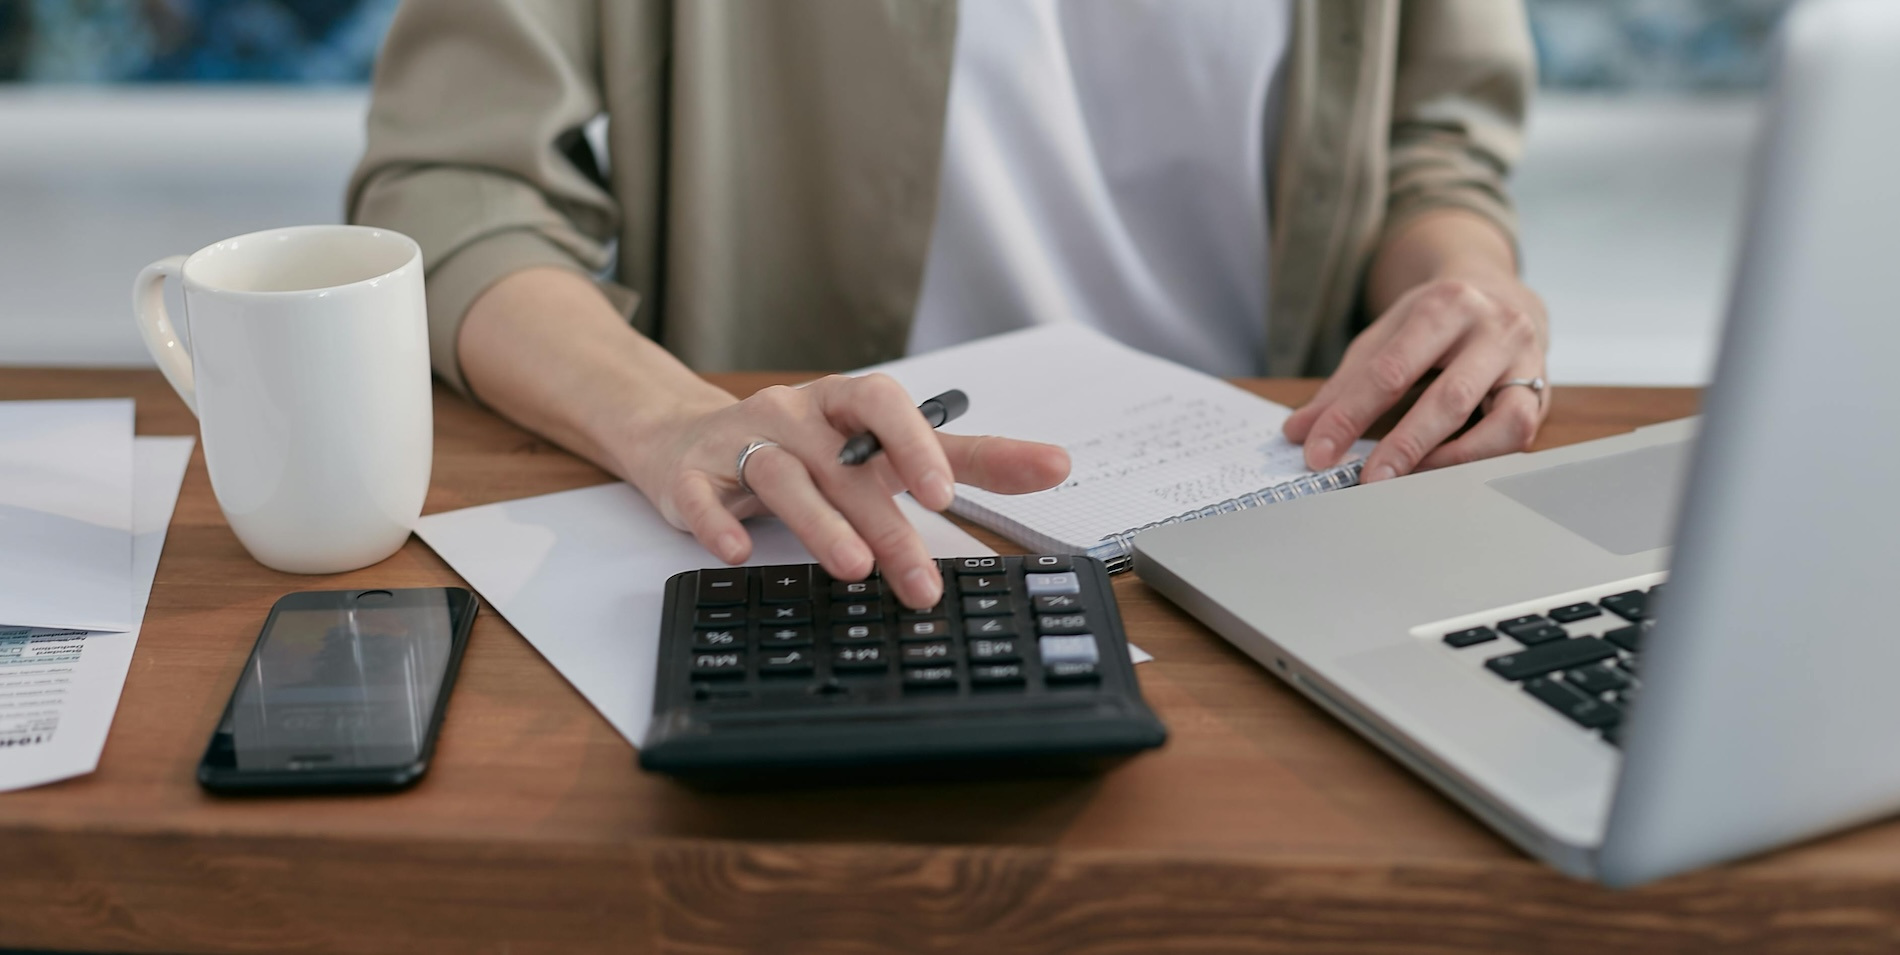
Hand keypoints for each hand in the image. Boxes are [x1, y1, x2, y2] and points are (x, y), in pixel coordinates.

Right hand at [628, 374, 1070, 608]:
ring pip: (781, 476)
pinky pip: (700, 496)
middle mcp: (795, 416)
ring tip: (853, 568)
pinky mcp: (690, 474)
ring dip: (819, 523)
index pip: (887, 407)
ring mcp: (740, 442)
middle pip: (844, 465)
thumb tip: (1056, 464)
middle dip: (886, 525)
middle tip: (921, 583)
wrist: (684, 437)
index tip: (948, 493)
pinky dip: (717, 522)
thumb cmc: (805, 447)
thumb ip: (967, 459)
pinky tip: (738, 554)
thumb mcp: (883, 448)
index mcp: (846, 404)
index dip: (917, 445)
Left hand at [1284, 270, 1548, 480]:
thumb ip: (1343, 386)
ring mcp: (1525, 360)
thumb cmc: (1435, 322)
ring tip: (1407, 483)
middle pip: (1446, 398)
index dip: (1349, 417)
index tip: (1317, 453)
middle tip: (1366, 481)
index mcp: (1442, 306)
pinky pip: (1519, 434)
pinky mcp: (1542, 390)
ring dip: (1449, 459)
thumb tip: (1299, 432)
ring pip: (1498, 422)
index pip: (1389, 371)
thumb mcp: (1385, 337)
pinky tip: (1444, 471)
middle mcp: (1491, 328)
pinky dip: (1481, 458)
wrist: (1500, 294)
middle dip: (1402, 446)